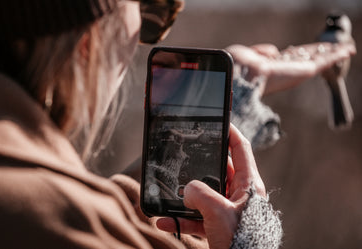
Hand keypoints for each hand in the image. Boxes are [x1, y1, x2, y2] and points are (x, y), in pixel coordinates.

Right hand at [156, 124, 265, 248]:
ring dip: (185, 198)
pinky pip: (197, 218)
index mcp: (248, 185)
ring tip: (169, 196)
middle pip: (218, 171)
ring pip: (204, 196)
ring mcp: (228, 211)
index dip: (230, 133)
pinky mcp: (218, 227)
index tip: (218, 122)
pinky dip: (182, 219)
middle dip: (200, 166)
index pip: (241, 149)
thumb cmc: (242, 241)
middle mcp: (239, 195)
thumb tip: (187, 190)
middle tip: (185, 157)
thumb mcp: (218, 211)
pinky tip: (165, 222)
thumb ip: (200, 193)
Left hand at [226, 42, 355, 94]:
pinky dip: (335, 55)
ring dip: (332, 54)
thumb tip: (274, 50)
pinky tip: (347, 50)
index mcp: (269, 66)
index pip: (289, 59)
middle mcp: (283, 70)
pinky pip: (322, 62)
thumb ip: (261, 51)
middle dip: (320, 53)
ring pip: (317, 61)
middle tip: (334, 48)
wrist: (238, 76)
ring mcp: (293, 72)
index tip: (307, 50)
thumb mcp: (246, 54)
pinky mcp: (302, 72)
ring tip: (345, 49)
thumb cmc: (236, 66)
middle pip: (306, 59)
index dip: (300, 54)